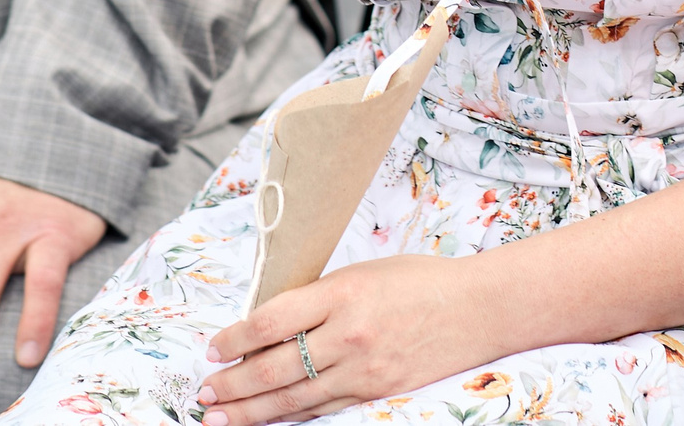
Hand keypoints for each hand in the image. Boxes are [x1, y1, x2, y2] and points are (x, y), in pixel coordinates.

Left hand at [202, 255, 498, 424]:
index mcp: (344, 292)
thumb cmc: (421, 281)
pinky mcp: (378, 392)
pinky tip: (268, 420)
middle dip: (233, 384)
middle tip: (204, 393)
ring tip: (219, 417)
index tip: (212, 349)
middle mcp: (350, 334)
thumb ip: (319, 297)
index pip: (272, 321)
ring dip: (251, 410)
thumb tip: (269, 324)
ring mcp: (364, 369)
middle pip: (275, 367)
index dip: (234, 339)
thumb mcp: (364, 272)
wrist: (480, 309)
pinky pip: (324, 409)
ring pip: (294, 398)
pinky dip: (291, 416)